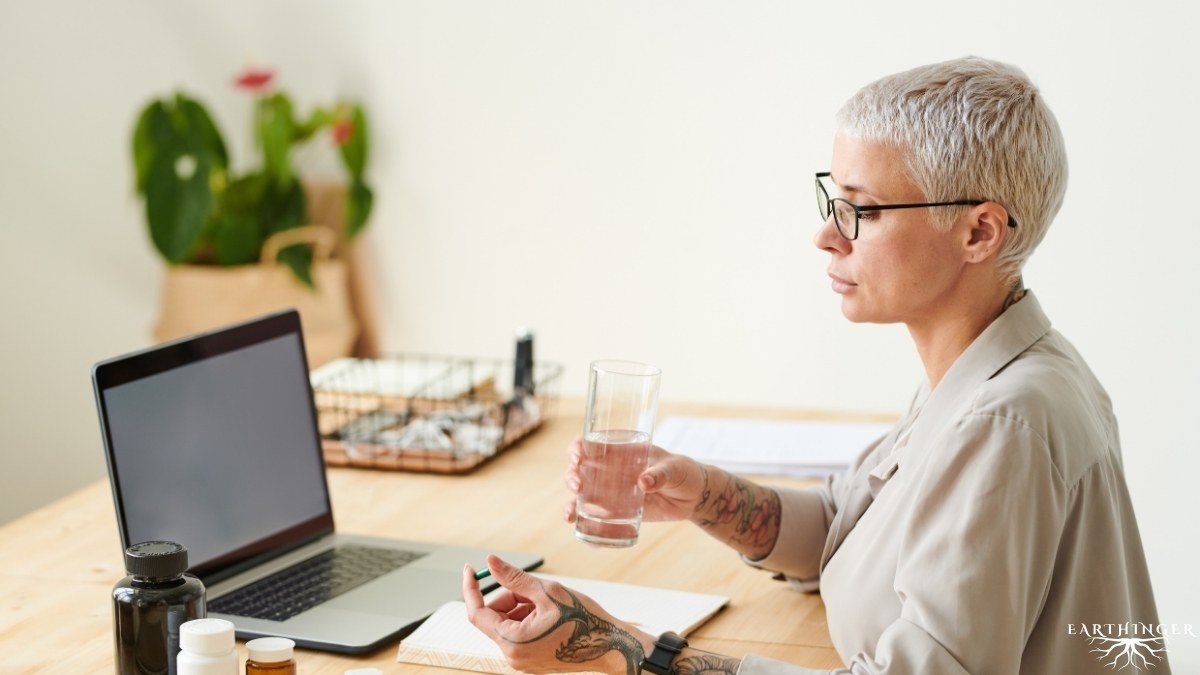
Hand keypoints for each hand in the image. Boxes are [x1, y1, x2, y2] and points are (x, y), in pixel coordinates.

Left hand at [463, 555, 653, 674]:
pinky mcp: (532, 660)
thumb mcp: (547, 591)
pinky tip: (551, 613)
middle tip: (531, 586)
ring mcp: (522, 661)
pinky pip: (518, 634)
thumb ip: (514, 578)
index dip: (471, 588)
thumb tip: (490, 562)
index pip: (476, 613)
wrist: (611, 646)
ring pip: (507, 624)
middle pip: (494, 617)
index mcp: (513, 642)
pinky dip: (527, 617)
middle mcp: (513, 657)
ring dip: (520, 606)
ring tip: (548, 601)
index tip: (470, 568)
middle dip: (507, 596)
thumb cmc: (583, 619)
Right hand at [563, 438, 710, 523]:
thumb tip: (644, 482)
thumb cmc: (684, 472)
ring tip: (570, 513)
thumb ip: (661, 473)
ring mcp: (612, 490)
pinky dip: (582, 520)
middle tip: (578, 486)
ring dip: (571, 501)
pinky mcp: (618, 511)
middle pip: (580, 468)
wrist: (694, 496)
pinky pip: (595, 515)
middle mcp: (611, 468)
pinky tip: (575, 526)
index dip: (578, 447)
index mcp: (622, 450)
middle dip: (571, 476)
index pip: (592, 443)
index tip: (577, 456)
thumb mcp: (675, 468)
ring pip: (582, 493)